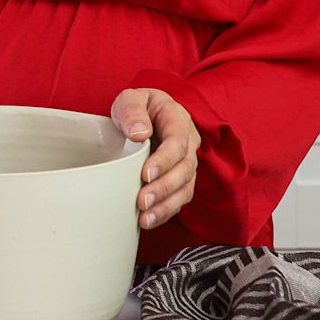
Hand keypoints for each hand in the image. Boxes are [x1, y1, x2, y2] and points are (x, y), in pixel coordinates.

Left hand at [110, 87, 200, 230]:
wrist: (143, 116)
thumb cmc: (137, 108)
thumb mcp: (130, 99)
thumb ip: (132, 111)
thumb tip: (139, 133)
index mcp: (177, 118)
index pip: (177, 142)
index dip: (164, 160)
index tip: (145, 175)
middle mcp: (189, 141)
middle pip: (185, 169)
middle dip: (164, 188)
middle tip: (142, 201)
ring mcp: (187, 162)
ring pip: (186, 188)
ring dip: (166, 205)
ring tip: (144, 218)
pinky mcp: (181, 179)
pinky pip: (180, 198)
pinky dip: (166, 211)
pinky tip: (149, 220)